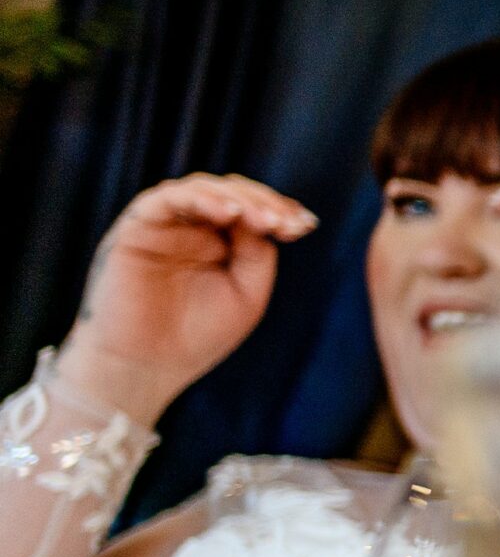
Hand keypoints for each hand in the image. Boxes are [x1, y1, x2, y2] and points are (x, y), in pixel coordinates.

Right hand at [54, 175, 316, 424]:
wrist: (145, 367)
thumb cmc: (196, 335)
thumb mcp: (246, 293)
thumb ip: (256, 252)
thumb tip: (261, 217)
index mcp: (218, 242)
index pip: (251, 209)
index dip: (279, 210)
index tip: (306, 224)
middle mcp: (191, 228)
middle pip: (231, 192)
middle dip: (265, 202)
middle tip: (287, 223)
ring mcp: (164, 226)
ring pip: (202, 188)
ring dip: (238, 198)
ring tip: (264, 219)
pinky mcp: (136, 228)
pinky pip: (166, 199)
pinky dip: (200, 198)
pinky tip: (228, 213)